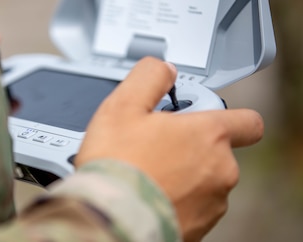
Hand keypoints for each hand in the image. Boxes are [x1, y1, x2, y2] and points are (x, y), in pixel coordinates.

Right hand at [75, 57, 263, 241]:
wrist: (110, 220)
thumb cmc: (117, 165)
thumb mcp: (123, 106)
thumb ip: (150, 77)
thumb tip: (164, 69)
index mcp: (209, 136)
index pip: (247, 121)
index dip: (227, 116)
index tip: (198, 117)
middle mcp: (220, 170)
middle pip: (215, 150)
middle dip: (188, 144)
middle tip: (154, 145)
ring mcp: (212, 203)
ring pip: (203, 179)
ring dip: (182, 172)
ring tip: (147, 173)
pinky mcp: (199, 227)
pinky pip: (192, 205)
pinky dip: (176, 198)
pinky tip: (149, 194)